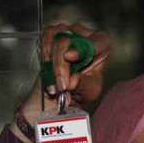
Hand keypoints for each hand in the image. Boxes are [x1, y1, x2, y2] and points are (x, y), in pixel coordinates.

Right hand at [10, 23, 110, 142]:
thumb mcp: (87, 94)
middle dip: (65, 64)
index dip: (88, 47)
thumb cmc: (75, 100)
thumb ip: (84, 85)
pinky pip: (43, 40)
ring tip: (56, 85)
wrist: (51, 108)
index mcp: (100, 49)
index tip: (73, 58)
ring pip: (56, 39)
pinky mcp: (46, 37)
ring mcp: (65, 34)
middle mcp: (84, 37)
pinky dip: (43, 57)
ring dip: (54, 64)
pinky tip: (48, 74)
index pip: (100, 41)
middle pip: (73, 40)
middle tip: (63, 85)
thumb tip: (72, 79)